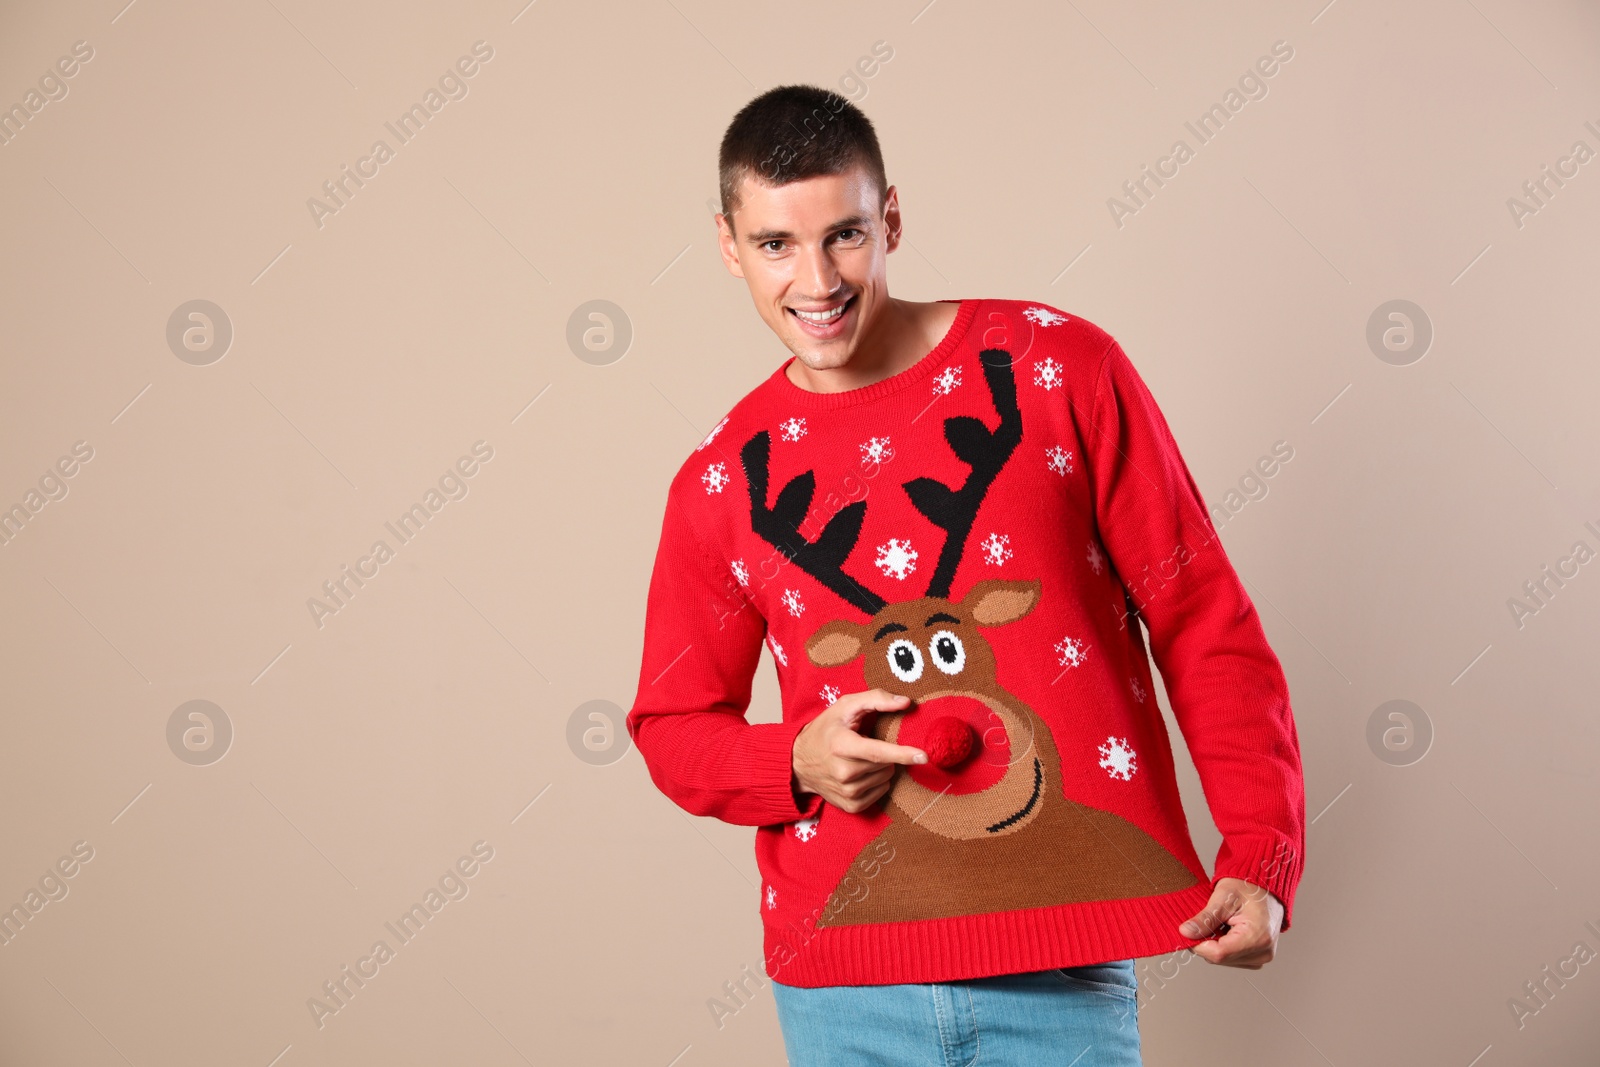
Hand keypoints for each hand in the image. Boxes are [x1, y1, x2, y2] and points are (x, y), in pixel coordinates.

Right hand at [792, 689, 927, 812]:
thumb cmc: (825, 730)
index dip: (902, 753)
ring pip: (886, 778)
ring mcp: (846, 791)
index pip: (878, 752)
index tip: (924, 756)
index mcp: (841, 746)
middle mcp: (843, 772)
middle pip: (886, 764)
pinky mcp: (850, 805)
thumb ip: (876, 699)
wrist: (798, 762)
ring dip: (880, 767)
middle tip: (863, 745)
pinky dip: (876, 781)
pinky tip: (860, 773)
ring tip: (859, 759)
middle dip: (884, 753)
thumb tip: (906, 702)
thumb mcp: (845, 706)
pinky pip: (880, 792)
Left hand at [1178, 877, 1284, 967]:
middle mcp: (1263, 952)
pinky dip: (1223, 946)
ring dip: (1214, 945)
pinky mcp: (1258, 958)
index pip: (1219, 953)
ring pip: (1223, 961)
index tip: (1189, 931)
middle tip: (1204, 922)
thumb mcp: (1223, 897)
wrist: (1265, 886)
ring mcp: (1262, 957)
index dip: (1198, 944)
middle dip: (1205, 943)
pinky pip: (1232, 959)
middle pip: (1220, 959)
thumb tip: (1185, 933)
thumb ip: (1205, 918)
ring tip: (1220, 924)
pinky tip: (1226, 930)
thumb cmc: (1248, 887)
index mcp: (1258, 936)